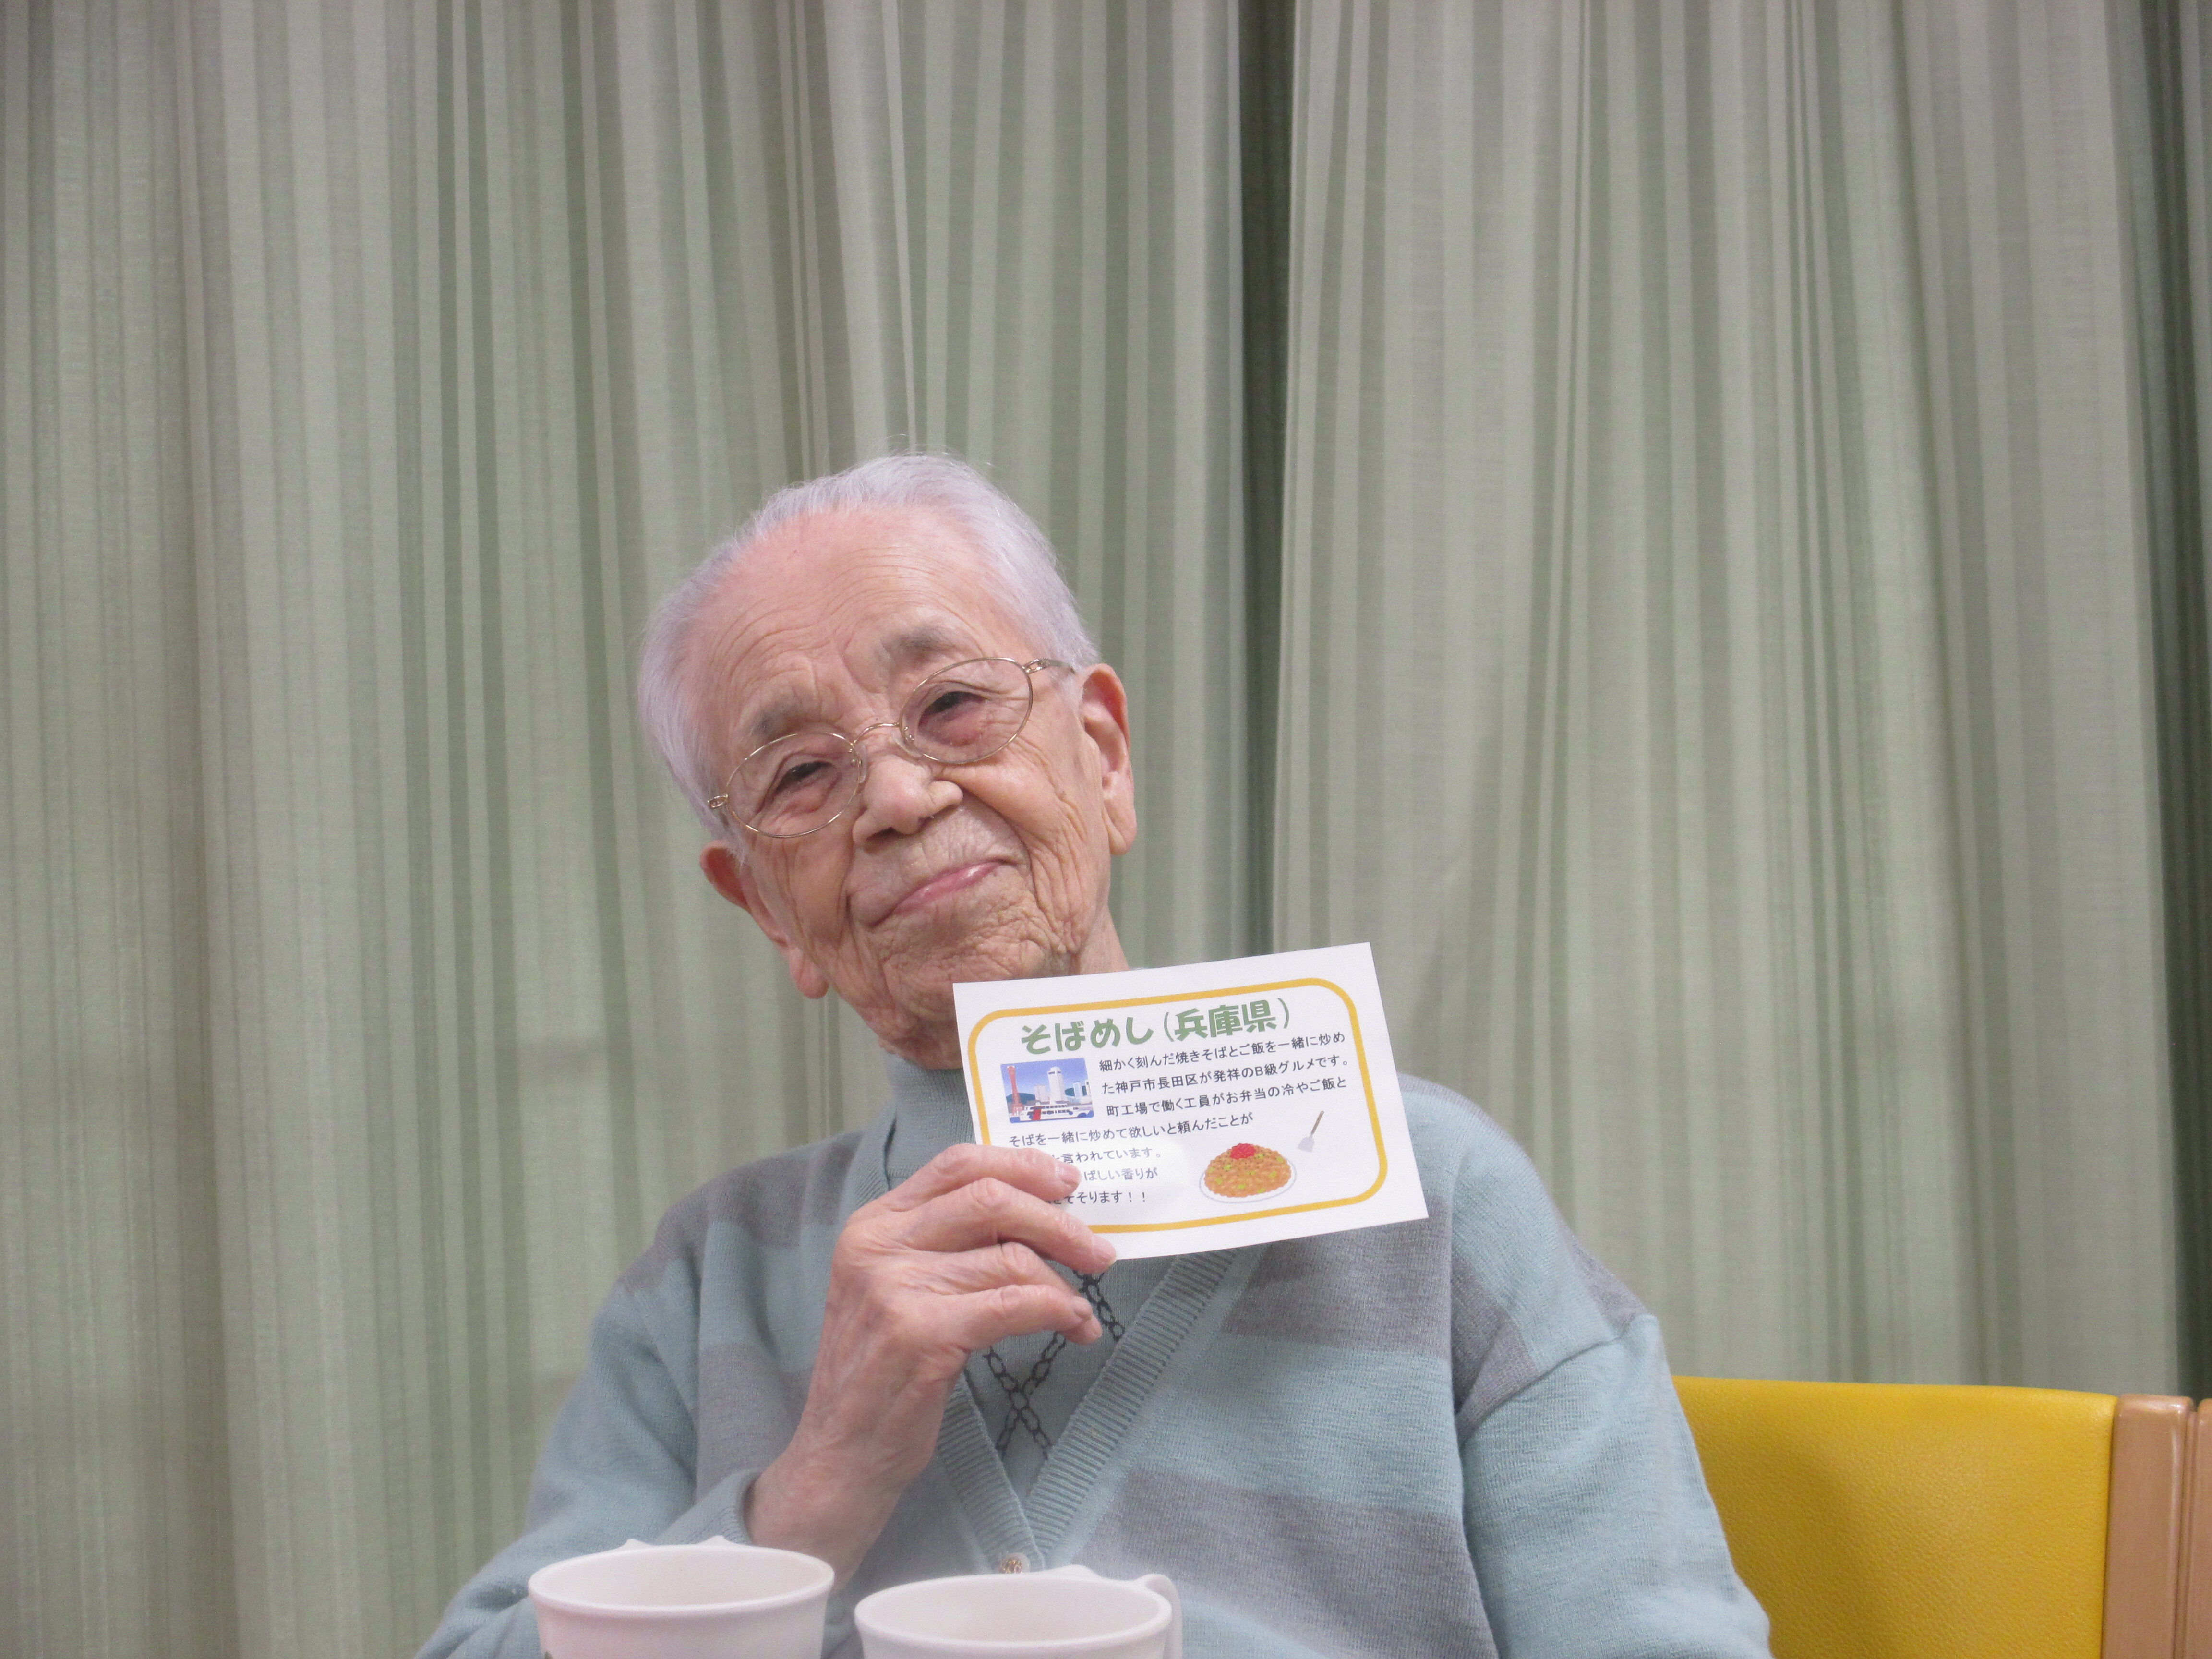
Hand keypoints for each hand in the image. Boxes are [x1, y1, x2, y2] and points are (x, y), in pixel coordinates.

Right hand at [743, 1143, 1114, 1579]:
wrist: (840, 1452)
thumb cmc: (884, 1370)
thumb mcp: (899, 1288)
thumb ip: (948, 1244)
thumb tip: (1039, 1215)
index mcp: (874, 1223)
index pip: (957, 1163)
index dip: (1021, 1166)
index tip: (1068, 1183)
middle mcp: (878, 1245)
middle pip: (990, 1199)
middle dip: (1059, 1222)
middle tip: (1098, 1252)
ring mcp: (895, 1288)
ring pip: (1010, 1257)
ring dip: (1064, 1284)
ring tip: (1080, 1311)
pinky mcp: (920, 1335)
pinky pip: (1013, 1305)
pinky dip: (1056, 1310)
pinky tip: (1072, 1326)